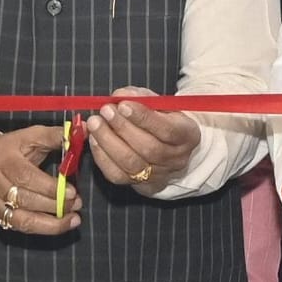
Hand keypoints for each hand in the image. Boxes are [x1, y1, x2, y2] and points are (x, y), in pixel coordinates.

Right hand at [0, 125, 81, 235]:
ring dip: (51, 223)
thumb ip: (55, 136)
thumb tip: (82, 132)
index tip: (72, 192)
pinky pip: (19, 227)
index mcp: (2, 157)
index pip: (25, 176)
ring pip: (21, 219)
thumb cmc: (8, 148)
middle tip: (77, 204)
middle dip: (55, 205)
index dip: (50, 187)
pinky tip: (59, 226)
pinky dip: (41, 229)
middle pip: (25, 199)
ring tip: (73, 219)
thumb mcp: (28, 136)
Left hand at [85, 87, 200, 187]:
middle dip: (122, 128)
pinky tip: (95, 140)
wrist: (169, 146)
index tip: (122, 105)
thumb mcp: (159, 103)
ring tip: (95, 123)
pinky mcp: (141, 185)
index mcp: (187, 135)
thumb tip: (119, 96)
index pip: (167, 130)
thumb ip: (141, 97)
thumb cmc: (162, 119)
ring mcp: (160, 175)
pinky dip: (102, 157)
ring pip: (131, 164)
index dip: (143, 118)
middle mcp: (176, 159)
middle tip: (104, 111)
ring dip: (108, 142)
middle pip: (148, 149)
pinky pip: (117, 175)